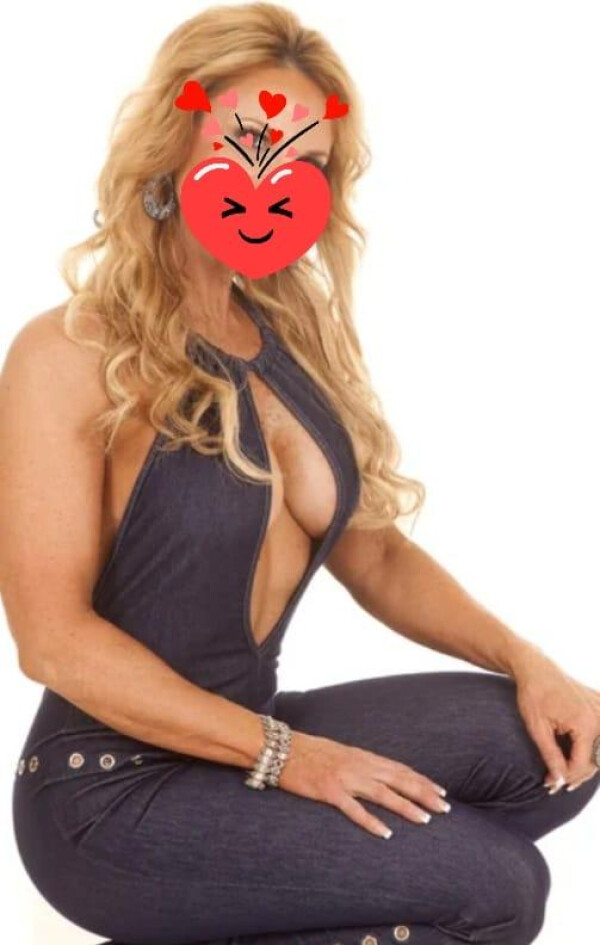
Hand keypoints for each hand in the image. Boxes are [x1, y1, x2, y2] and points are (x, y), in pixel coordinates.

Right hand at [278, 730, 450, 837]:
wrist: (280, 748)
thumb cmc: (309, 752)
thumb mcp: (340, 753)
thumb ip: (360, 764)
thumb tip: (378, 774)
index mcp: (362, 756)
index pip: (399, 769)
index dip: (421, 780)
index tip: (440, 791)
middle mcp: (359, 765)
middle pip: (398, 780)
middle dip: (423, 794)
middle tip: (445, 808)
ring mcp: (344, 778)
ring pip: (383, 794)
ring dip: (406, 807)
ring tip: (426, 820)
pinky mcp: (329, 791)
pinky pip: (354, 809)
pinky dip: (371, 822)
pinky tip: (386, 833)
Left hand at [511, 644, 599, 791]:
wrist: (535, 668)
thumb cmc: (533, 695)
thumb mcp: (537, 728)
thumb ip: (550, 756)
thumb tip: (558, 782)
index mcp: (586, 724)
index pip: (581, 764)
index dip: (565, 778)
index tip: (550, 785)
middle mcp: (599, 717)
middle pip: (594, 760)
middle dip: (575, 774)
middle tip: (555, 784)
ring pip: (599, 750)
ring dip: (584, 764)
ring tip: (563, 774)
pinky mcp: (599, 704)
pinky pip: (599, 734)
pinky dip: (589, 747)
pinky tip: (574, 756)